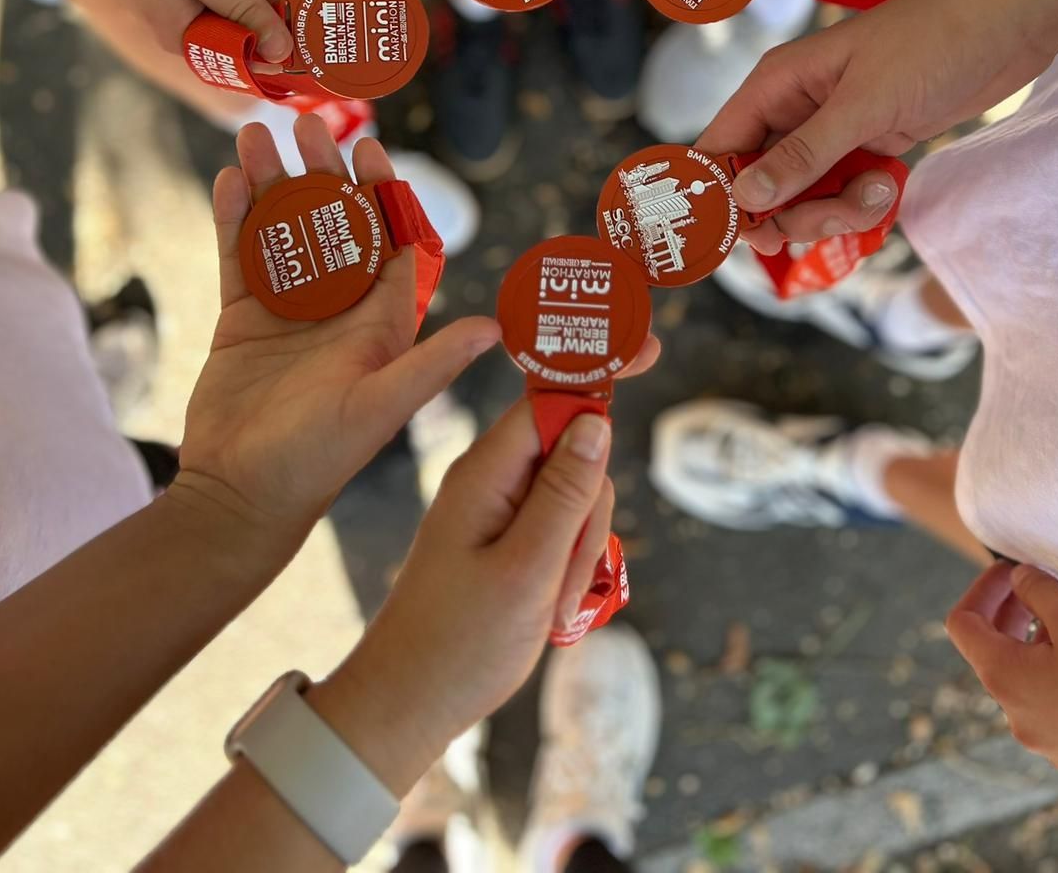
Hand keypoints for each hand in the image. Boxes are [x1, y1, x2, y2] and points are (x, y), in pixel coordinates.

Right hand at [174, 114, 498, 559]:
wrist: (240, 496)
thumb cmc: (318, 460)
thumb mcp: (380, 407)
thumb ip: (431, 364)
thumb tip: (494, 328)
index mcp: (381, 322)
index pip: (389, 239)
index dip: (382, 190)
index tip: (367, 144)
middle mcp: (339, 309)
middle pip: (334, 221)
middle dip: (323, 170)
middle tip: (307, 120)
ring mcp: (289, 312)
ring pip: (283, 229)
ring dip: (274, 182)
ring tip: (257, 132)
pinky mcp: (244, 320)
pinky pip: (240, 255)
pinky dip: (235, 217)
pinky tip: (231, 177)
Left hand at [319, 380, 655, 795]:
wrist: (406, 705)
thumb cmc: (459, 643)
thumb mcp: (526, 568)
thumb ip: (565, 493)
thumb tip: (596, 420)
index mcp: (486, 472)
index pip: (551, 398)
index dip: (599, 376)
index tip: (651, 352)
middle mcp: (490, 480)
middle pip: (573, 454)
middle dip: (589, 510)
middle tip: (565, 576)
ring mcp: (497, 511)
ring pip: (572, 497)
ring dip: (578, 549)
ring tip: (552, 606)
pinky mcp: (505, 541)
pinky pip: (557, 530)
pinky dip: (567, 565)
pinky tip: (552, 608)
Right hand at [697, 0, 1046, 253]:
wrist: (1010, 21)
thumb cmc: (933, 42)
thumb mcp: (864, 103)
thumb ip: (804, 154)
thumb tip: (743, 197)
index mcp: (775, 84)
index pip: (719, 147)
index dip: (720, 194)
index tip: (745, 234)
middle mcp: (794, 108)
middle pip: (760, 186)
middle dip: (791, 213)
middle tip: (833, 214)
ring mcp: (831, 129)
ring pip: (802, 197)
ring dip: (834, 211)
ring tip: (877, 191)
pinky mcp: (867, 145)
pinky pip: (841, 194)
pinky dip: (861, 204)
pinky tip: (890, 187)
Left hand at [947, 563, 1057, 805]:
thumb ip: (1037, 590)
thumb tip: (1019, 580)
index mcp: (1004, 680)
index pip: (962, 625)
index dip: (982, 588)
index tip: (1011, 569)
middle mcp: (1017, 717)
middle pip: (992, 653)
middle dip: (1010, 613)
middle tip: (1038, 589)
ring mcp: (1049, 742)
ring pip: (1027, 681)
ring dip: (1039, 644)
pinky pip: (1057, 707)